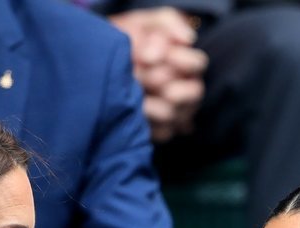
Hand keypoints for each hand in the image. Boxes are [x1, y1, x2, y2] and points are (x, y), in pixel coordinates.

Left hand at [109, 8, 206, 141]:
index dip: (178, 60)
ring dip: (149, 102)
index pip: (198, 64)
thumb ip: (168, 25)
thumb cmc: (129, 40)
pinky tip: (131, 108)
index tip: (148, 56)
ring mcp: (177, 113)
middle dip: (160, 81)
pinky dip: (145, 121)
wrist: (101, 62)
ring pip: (174, 113)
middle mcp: (187, 89)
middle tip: (136, 74)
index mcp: (187, 63)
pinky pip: (162, 132)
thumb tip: (187, 39)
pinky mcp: (162, 131)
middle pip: (194, 92)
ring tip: (131, 90)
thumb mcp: (147, 23)